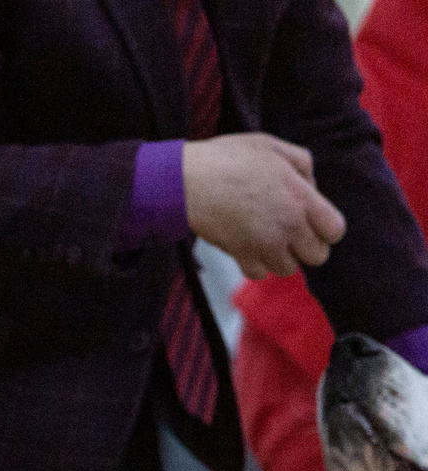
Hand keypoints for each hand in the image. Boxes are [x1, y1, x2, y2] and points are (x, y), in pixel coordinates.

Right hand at [183, 133, 344, 278]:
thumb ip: (302, 165)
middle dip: (307, 246)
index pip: (334, 231)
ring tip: (266, 239)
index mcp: (301, 198)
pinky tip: (248, 247)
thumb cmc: (227, 159)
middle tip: (291, 233)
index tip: (313, 222)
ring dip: (281, 256)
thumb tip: (311, 187)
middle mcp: (288, 226)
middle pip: (317, 256)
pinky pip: (259, 274)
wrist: (185, 181)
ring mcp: (263, 244)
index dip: (326, 228)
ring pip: (288, 269)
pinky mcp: (240, 255)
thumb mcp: (273, 146)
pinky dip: (256, 265)